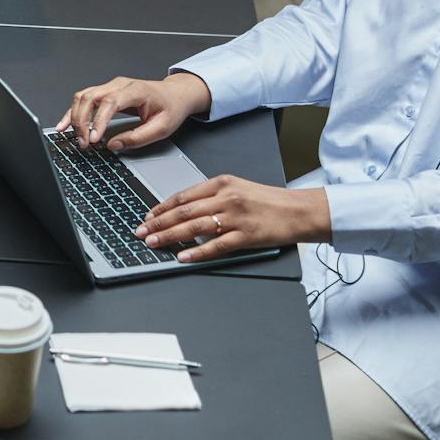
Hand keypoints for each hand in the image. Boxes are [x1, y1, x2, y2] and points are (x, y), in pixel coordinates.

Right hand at [54, 72, 210, 149]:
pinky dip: (73, 112)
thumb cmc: (170, 108)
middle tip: (84, 144)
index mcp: (136, 90)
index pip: (109, 103)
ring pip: (83, 96)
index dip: (99, 121)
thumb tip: (113, 145)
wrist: (175, 94)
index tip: (94, 139)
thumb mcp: (161, 128)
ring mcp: (111, 86)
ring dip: (74, 117)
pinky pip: (84, 99)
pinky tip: (64, 124)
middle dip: (82, 122)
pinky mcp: (106, 92)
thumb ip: (137, 138)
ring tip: (75, 138)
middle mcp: (119, 85)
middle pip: (90, 97)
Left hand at [137, 177, 328, 263]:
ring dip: (170, 236)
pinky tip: (183, 256)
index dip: (161, 207)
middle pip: (184, 212)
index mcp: (221, 183)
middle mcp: (226, 198)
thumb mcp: (237, 188)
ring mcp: (236, 217)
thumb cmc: (268, 201)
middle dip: (158, 222)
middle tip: (140, 231)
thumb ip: (211, 196)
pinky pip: (216, 245)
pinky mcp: (246, 236)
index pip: (183, 196)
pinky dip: (198, 251)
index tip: (146, 215)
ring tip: (154, 242)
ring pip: (195, 227)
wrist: (298, 210)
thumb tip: (183, 210)